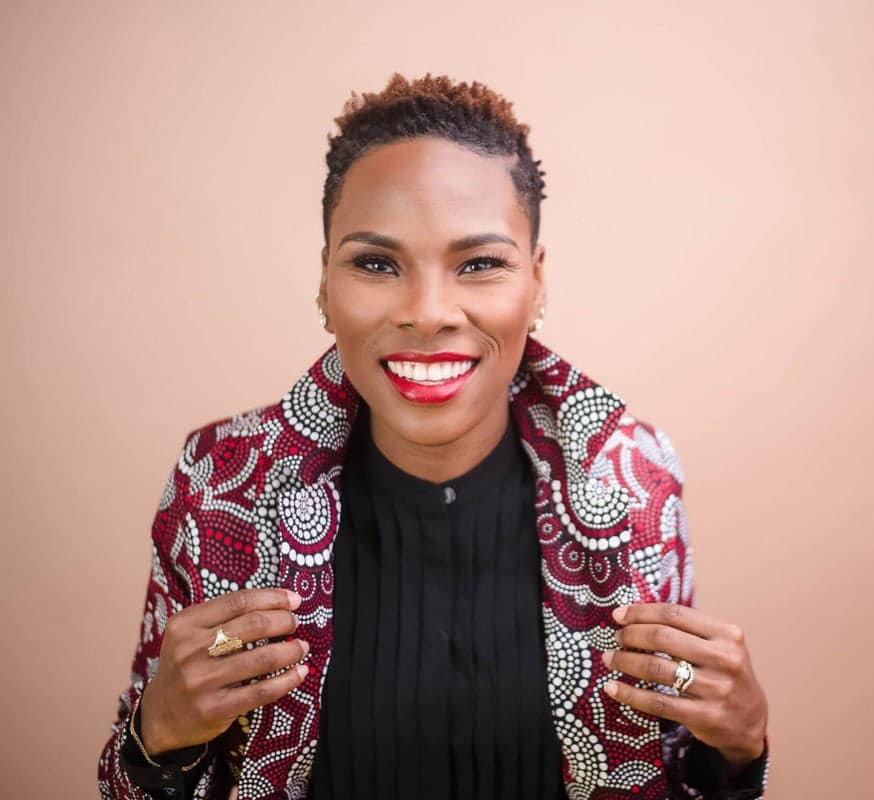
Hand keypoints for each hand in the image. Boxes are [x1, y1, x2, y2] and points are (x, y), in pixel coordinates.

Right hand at [139, 588, 309, 754]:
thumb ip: (223, 617)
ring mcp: (202, 681)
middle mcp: (191, 650)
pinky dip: (288, 680)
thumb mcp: (190, 634)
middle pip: (253, 625)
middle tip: (296, 623)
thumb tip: (277, 603)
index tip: (294, 600)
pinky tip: (300, 672)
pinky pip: (262, 691)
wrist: (160, 716)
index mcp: (185, 624)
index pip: (238, 601)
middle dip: (284, 621)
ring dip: (291, 650)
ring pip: (262, 658)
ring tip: (302, 647)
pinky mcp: (215, 709)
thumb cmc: (185, 666)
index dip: (272, 598)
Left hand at [601, 602, 767, 764]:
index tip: (619, 615)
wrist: (750, 720)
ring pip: (657, 668)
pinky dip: (630, 694)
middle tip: (616, 638)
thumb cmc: (723, 672)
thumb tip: (633, 614)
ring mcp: (717, 689)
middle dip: (631, 635)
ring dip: (626, 661)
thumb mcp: (718, 644)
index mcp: (726, 634)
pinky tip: (612, 688)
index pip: (674, 614)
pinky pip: (658, 702)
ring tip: (610, 658)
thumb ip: (686, 629)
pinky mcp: (706, 716)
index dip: (641, 612)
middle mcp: (725, 659)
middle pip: (663, 637)